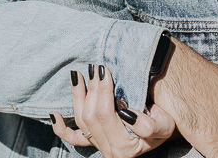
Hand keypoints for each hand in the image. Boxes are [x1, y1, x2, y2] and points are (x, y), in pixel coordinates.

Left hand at [50, 64, 174, 157]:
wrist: (162, 131)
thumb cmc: (164, 124)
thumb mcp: (164, 124)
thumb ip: (146, 124)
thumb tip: (124, 113)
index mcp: (123, 147)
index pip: (104, 115)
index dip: (102, 91)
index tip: (105, 70)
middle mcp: (108, 150)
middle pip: (90, 116)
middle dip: (92, 89)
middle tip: (96, 67)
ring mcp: (98, 146)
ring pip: (79, 120)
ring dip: (77, 96)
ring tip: (79, 75)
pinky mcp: (93, 142)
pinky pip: (73, 138)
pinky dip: (61, 128)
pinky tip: (53, 115)